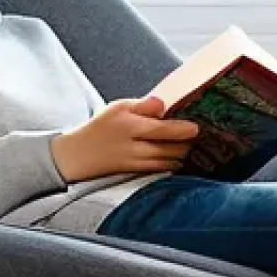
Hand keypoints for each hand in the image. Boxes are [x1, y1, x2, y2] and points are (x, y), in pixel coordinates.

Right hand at [51, 95, 199, 183]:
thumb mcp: (118, 107)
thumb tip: (163, 104)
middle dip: (187, 143)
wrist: (78, 155)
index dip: (183, 130)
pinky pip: (161, 170)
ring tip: (191, 144)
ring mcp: (136, 163)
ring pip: (168, 161)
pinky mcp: (137, 173)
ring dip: (182, 154)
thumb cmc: (101, 127)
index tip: (196, 128)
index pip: (162, 130)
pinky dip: (173, 163)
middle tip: (198, 135)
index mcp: (130, 126)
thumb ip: (143, 105)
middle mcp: (134, 147)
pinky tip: (179, 156)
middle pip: (170, 149)